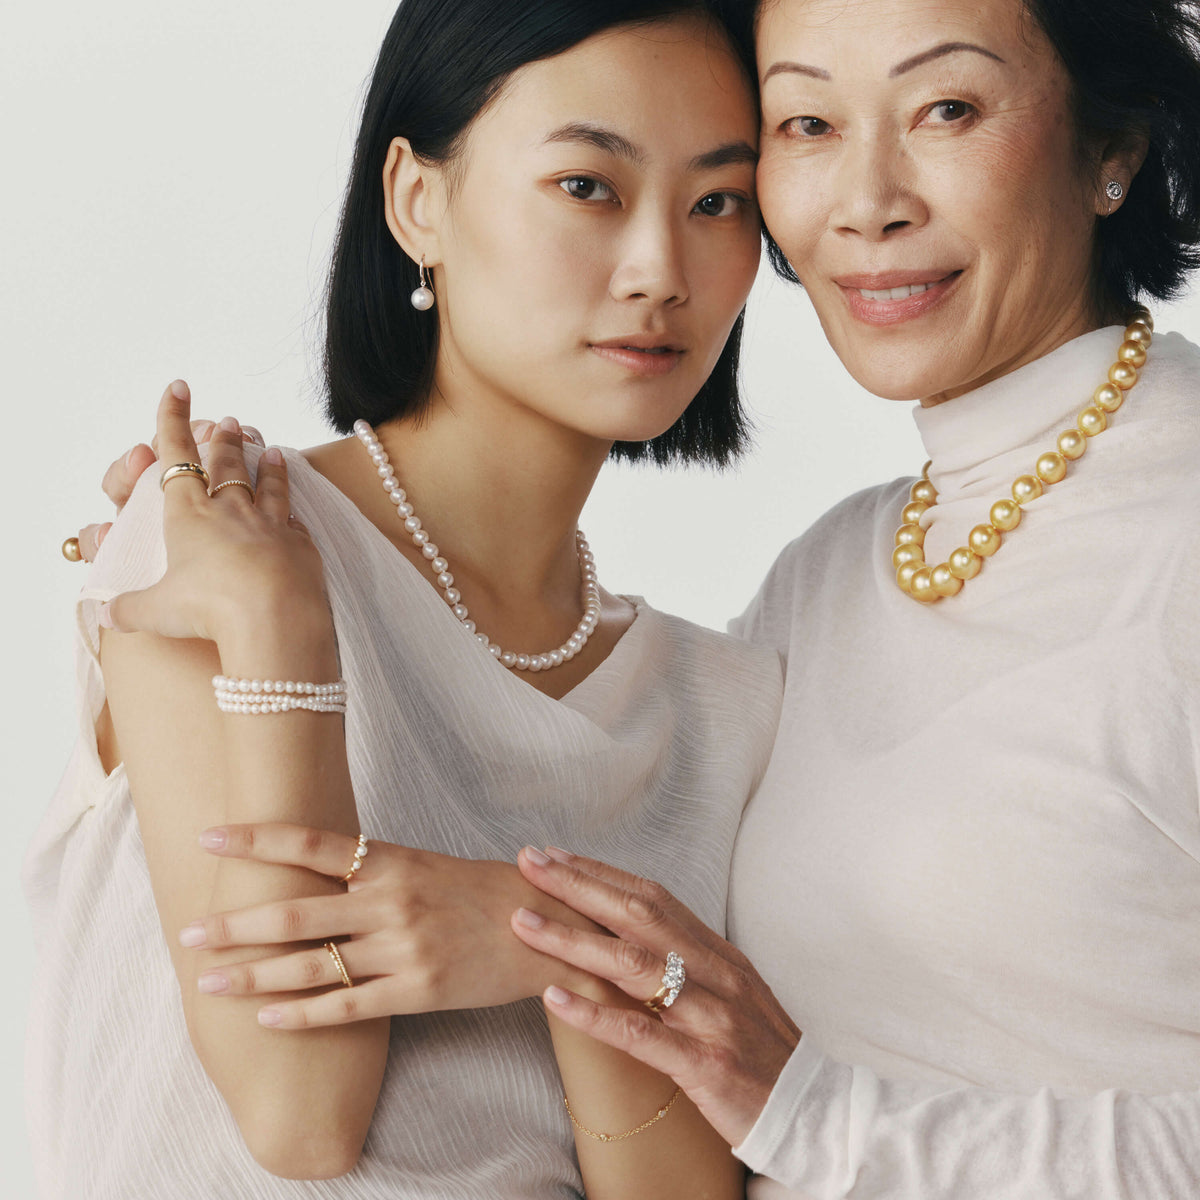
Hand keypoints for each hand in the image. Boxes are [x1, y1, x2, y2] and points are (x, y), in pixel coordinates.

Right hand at [99, 382, 322, 647]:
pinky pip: (295, 520)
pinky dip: (294, 510)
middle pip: (226, 463)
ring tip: (272, 449)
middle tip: (228, 422)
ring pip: (268, 484)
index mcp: (190, 513)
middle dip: (224, 439)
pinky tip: (296, 511)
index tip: (178, 388)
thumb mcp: (157, 611)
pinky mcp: (300, 545)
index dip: (172, 418)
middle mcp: (231, 509)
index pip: (177, 454)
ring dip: (268, 464)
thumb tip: (108, 615)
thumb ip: (130, 608)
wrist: (274, 618)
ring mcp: (270, 524)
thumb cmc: (209, 609)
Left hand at [181, 823, 604, 1028]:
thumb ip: (371, 867)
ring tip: (210, 982)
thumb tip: (311, 864)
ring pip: (310, 964)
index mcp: (391, 860)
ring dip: (253, 976)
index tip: (209, 838)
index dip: (257, 840)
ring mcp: (402, 947)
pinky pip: (346, 1006)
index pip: (311, 843)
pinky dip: (301, 1013)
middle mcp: (390, 900)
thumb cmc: (480, 891)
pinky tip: (266, 1018)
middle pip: (295, 911)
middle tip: (188, 934)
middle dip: (234, 924)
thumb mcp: (424, 863)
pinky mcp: (416, 990)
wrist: (541, 927)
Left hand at [510, 847, 801, 1146]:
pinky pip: (641, 1033)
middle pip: (638, 916)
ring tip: (523, 922)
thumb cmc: (760, 1051)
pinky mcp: (705, 1063)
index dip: (602, 874)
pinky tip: (553, 998)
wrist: (813, 1111)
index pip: (652, 897)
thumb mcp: (728, 991)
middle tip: (530, 865)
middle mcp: (714, 973)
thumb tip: (630, 933)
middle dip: (578, 887)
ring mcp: (711, 1015)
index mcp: (717, 952)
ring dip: (572, 940)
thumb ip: (686, 960)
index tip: (556, 856)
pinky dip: (594, 1013)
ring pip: (633, 966)